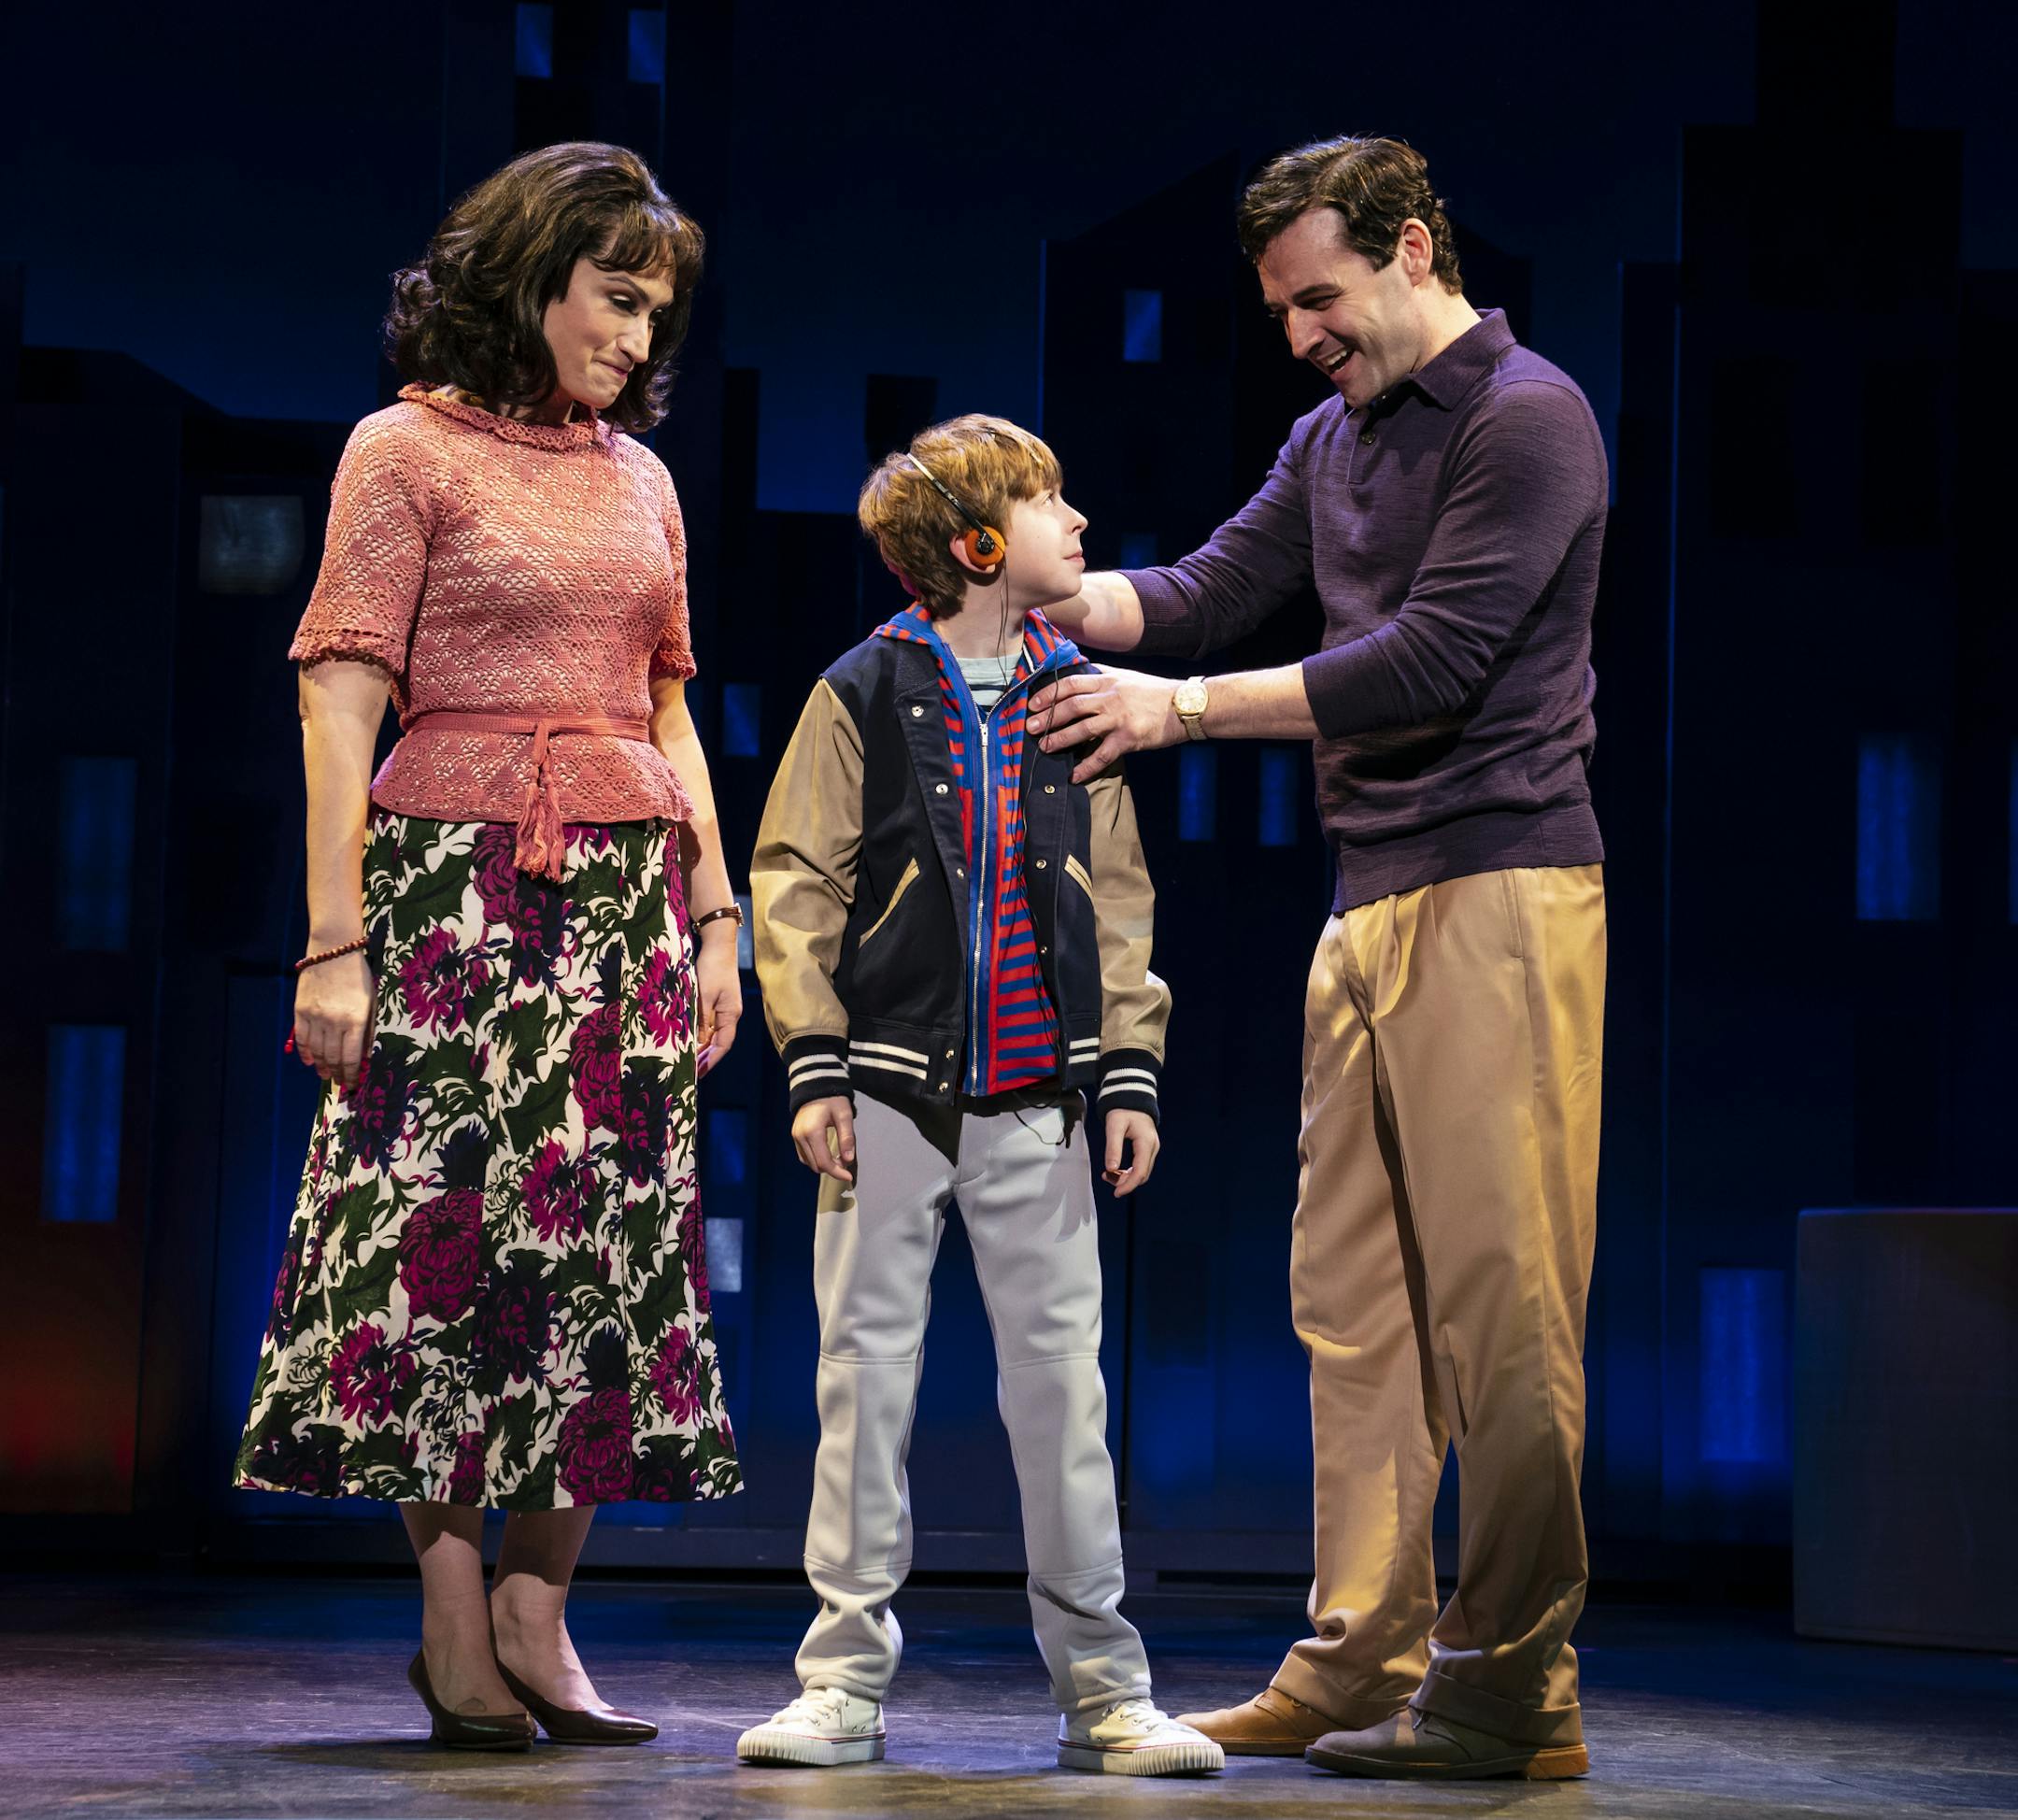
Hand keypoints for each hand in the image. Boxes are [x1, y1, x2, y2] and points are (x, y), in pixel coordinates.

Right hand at [292, 950, 374, 1090]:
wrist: (333, 950)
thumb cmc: (357, 976)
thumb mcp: (371, 1002)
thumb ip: (367, 1029)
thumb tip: (365, 1055)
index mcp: (355, 1020)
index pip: (352, 1057)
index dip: (352, 1075)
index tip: (352, 1085)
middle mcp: (334, 1022)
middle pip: (333, 1058)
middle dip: (337, 1074)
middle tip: (339, 1083)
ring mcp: (315, 1017)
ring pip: (316, 1051)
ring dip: (321, 1067)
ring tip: (326, 1075)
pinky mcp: (300, 1011)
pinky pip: (301, 1038)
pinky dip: (305, 1053)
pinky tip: (310, 1061)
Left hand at [694, 922, 742, 1078]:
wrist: (719, 944)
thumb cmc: (712, 967)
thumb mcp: (703, 995)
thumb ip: (701, 1020)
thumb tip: (698, 1043)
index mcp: (731, 1014)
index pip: (723, 1045)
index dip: (711, 1060)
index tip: (699, 1073)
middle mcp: (730, 1013)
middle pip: (720, 1042)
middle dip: (706, 1057)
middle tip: (690, 1071)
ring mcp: (725, 1007)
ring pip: (714, 1033)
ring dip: (703, 1046)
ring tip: (689, 1059)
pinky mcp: (718, 1000)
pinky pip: (710, 1023)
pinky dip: (701, 1033)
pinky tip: (691, 1038)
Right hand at [791, 1095, 855, 1183]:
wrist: (815, 1086)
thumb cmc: (832, 1099)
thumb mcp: (844, 1115)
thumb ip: (847, 1138)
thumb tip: (848, 1160)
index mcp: (813, 1132)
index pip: (824, 1162)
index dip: (837, 1173)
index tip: (849, 1177)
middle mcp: (800, 1136)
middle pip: (816, 1165)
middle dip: (832, 1168)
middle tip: (846, 1161)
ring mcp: (796, 1136)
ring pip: (809, 1163)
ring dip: (824, 1165)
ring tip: (838, 1156)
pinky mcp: (795, 1136)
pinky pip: (804, 1155)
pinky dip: (816, 1159)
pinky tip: (827, 1153)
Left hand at [1026, 667, 1182, 782]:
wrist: (1185, 706)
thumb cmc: (1155, 692)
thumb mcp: (1127, 677)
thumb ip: (1103, 675)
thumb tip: (1080, 668)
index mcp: (1108, 681)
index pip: (1070, 684)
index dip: (1048, 693)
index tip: (1032, 703)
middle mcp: (1110, 698)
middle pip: (1070, 706)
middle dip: (1047, 717)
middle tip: (1030, 728)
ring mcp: (1119, 718)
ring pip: (1081, 729)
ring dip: (1059, 739)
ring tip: (1044, 748)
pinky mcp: (1129, 738)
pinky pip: (1102, 756)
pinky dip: (1086, 767)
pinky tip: (1074, 776)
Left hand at [1102, 1107, 1159, 1195]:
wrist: (1132, 1099)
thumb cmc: (1123, 1110)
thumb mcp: (1114, 1126)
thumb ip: (1113, 1148)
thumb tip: (1111, 1169)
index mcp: (1146, 1142)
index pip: (1140, 1171)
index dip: (1129, 1185)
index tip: (1116, 1193)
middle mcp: (1152, 1147)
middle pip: (1142, 1174)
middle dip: (1125, 1182)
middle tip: (1106, 1179)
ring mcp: (1152, 1148)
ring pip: (1142, 1172)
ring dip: (1126, 1177)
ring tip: (1108, 1174)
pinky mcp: (1148, 1148)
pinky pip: (1140, 1166)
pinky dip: (1129, 1171)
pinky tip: (1116, 1169)